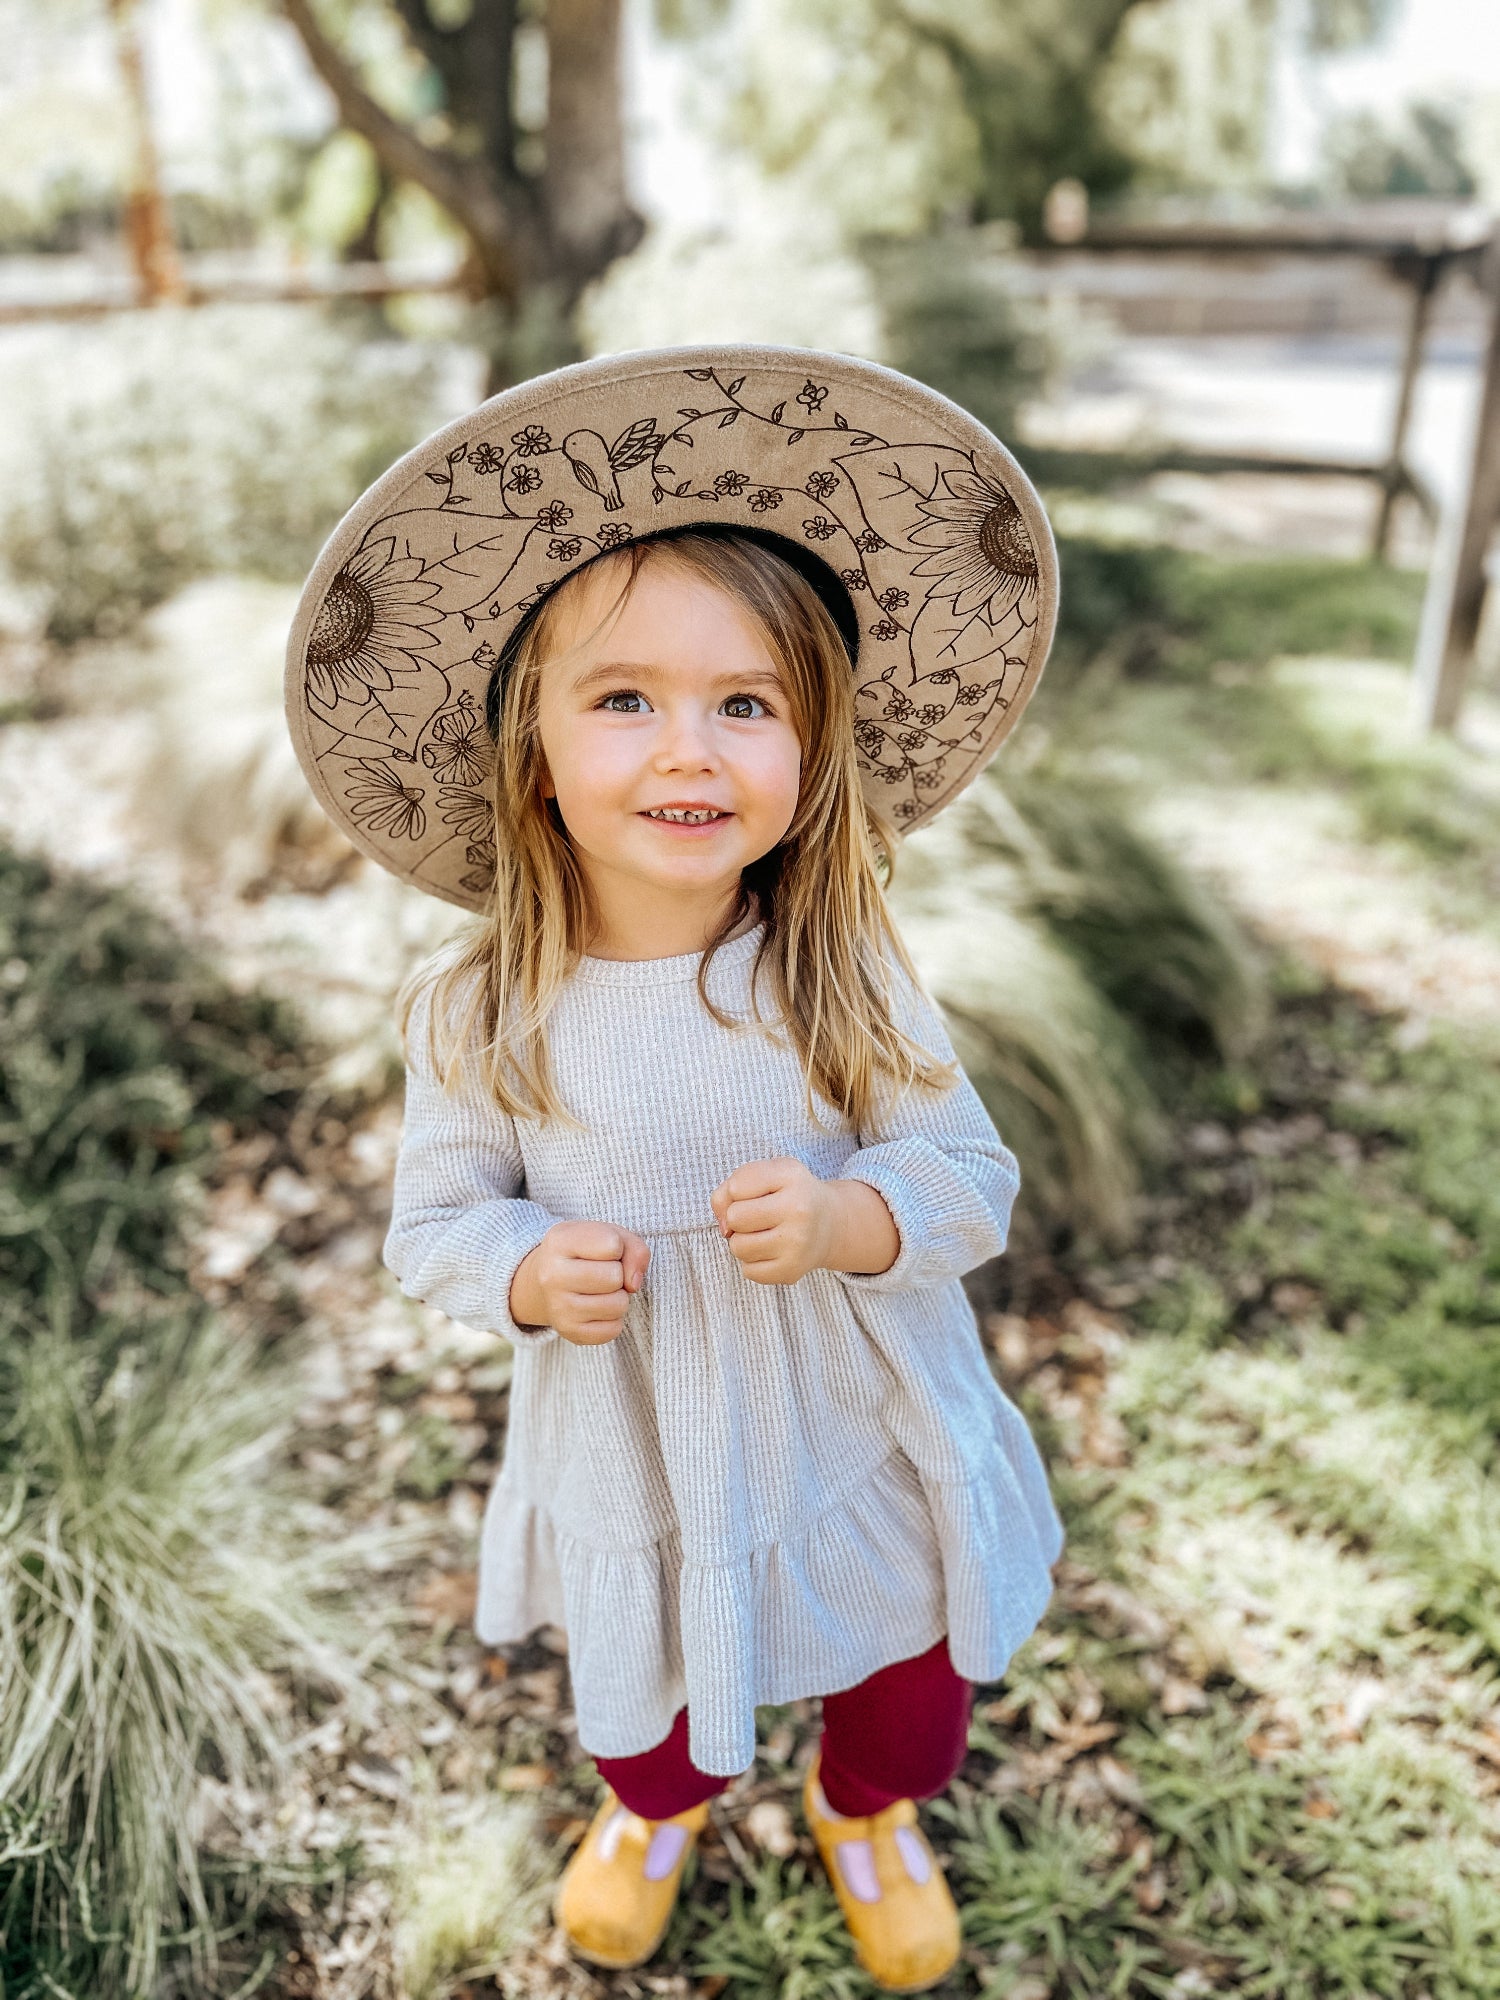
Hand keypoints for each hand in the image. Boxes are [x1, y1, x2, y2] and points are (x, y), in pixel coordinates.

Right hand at [509, 1221, 650, 1345]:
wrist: (544, 1285)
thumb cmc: (584, 1255)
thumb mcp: (608, 1235)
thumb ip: (634, 1248)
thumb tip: (634, 1284)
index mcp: (560, 1241)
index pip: (612, 1244)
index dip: (617, 1248)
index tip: (602, 1251)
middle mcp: (552, 1274)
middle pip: (615, 1277)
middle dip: (618, 1275)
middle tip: (602, 1274)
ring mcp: (558, 1306)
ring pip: (618, 1305)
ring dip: (618, 1298)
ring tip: (600, 1291)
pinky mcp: (568, 1331)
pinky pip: (613, 1329)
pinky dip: (613, 1319)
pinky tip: (597, 1309)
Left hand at [709, 1156, 835, 1285]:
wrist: (829, 1223)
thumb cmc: (788, 1195)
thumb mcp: (765, 1176)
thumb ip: (729, 1190)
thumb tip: (724, 1229)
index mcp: (790, 1176)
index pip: (735, 1188)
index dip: (737, 1193)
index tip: (756, 1195)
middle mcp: (798, 1209)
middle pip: (734, 1218)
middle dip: (737, 1219)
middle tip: (758, 1218)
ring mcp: (797, 1243)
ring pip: (738, 1247)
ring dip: (743, 1242)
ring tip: (763, 1234)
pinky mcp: (793, 1270)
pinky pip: (748, 1271)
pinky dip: (753, 1263)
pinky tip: (771, 1251)